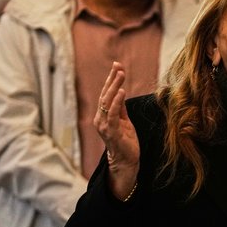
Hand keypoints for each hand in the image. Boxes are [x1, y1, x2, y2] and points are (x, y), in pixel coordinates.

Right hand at [96, 61, 139, 199]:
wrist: (126, 161)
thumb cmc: (125, 141)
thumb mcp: (124, 120)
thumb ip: (121, 107)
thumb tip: (120, 90)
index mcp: (102, 115)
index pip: (106, 94)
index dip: (111, 79)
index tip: (117, 65)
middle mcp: (100, 119)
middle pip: (105, 95)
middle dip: (112, 79)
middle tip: (118, 66)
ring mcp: (104, 125)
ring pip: (107, 102)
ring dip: (114, 87)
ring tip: (121, 74)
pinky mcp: (111, 132)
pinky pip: (113, 114)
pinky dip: (117, 102)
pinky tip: (121, 92)